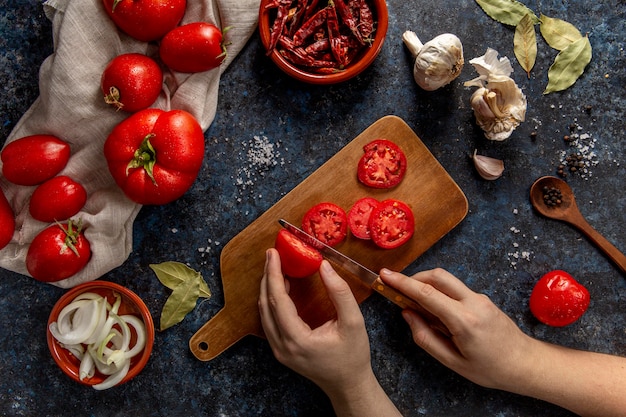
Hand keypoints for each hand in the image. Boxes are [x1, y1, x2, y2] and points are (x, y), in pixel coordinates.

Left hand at [258, 248, 371, 390]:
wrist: (349, 384)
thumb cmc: (353, 356)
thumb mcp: (354, 322)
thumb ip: (340, 292)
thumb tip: (324, 266)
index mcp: (298, 340)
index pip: (278, 300)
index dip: (274, 274)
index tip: (274, 254)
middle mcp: (283, 346)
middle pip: (266, 304)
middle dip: (268, 276)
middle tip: (273, 254)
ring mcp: (279, 350)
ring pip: (264, 313)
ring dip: (268, 288)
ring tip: (276, 267)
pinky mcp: (281, 350)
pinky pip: (269, 321)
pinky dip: (273, 301)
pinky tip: (283, 287)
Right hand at [380, 268, 625, 416]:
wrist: (525, 363)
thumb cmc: (490, 369)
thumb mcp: (452, 361)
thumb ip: (425, 337)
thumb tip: (407, 314)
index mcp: (464, 320)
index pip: (427, 293)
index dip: (403, 282)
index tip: (385, 275)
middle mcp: (473, 302)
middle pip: (437, 276)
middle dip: (414, 278)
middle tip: (398, 289)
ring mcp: (479, 297)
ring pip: (446, 280)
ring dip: (427, 285)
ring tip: (417, 306)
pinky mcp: (482, 298)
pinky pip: (455, 289)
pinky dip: (439, 293)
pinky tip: (436, 313)